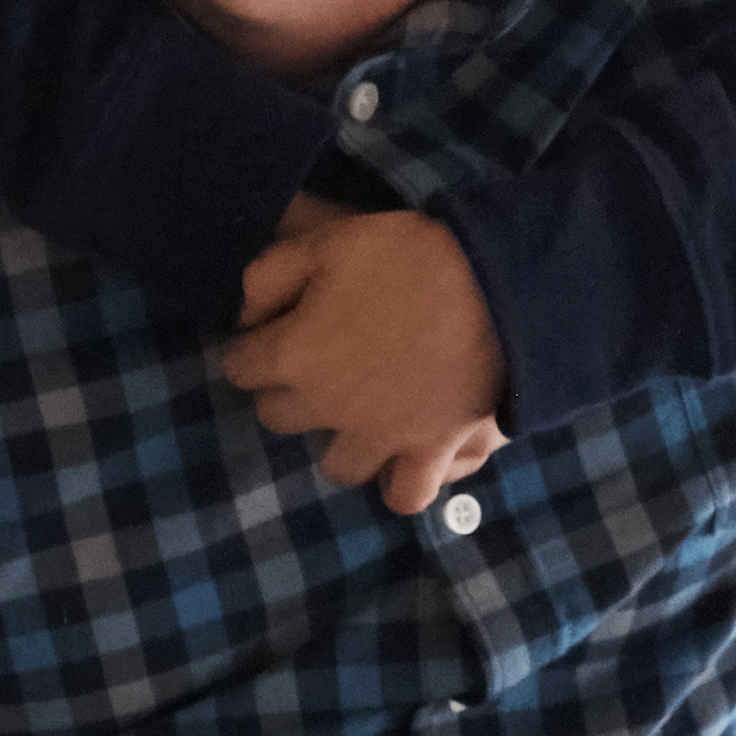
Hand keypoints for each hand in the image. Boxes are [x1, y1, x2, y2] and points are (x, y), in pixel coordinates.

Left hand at [224, 201, 509, 508]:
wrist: (495, 282)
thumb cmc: (407, 255)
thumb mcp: (326, 241)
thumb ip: (269, 276)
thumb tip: (246, 316)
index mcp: (292, 353)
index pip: (240, 366)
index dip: (254, 344)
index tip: (275, 329)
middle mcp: (325, 407)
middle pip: (278, 417)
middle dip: (288, 391)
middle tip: (319, 362)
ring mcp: (378, 437)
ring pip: (336, 465)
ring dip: (340, 441)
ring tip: (360, 413)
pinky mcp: (429, 451)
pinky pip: (405, 494)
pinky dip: (399, 483)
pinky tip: (401, 460)